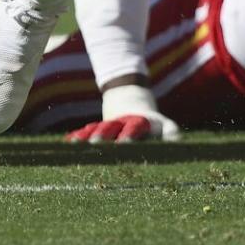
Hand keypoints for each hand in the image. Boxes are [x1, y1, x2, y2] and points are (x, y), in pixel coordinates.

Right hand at [64, 83, 180, 143]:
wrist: (130, 98)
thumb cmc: (151, 122)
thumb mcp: (163, 124)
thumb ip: (169, 131)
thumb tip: (176, 138)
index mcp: (139, 122)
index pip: (135, 127)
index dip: (130, 134)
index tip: (125, 142)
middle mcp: (122, 123)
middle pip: (112, 127)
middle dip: (105, 135)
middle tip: (98, 144)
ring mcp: (108, 125)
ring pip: (97, 128)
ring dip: (89, 136)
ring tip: (80, 145)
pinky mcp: (97, 128)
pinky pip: (86, 131)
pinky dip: (78, 136)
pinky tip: (68, 143)